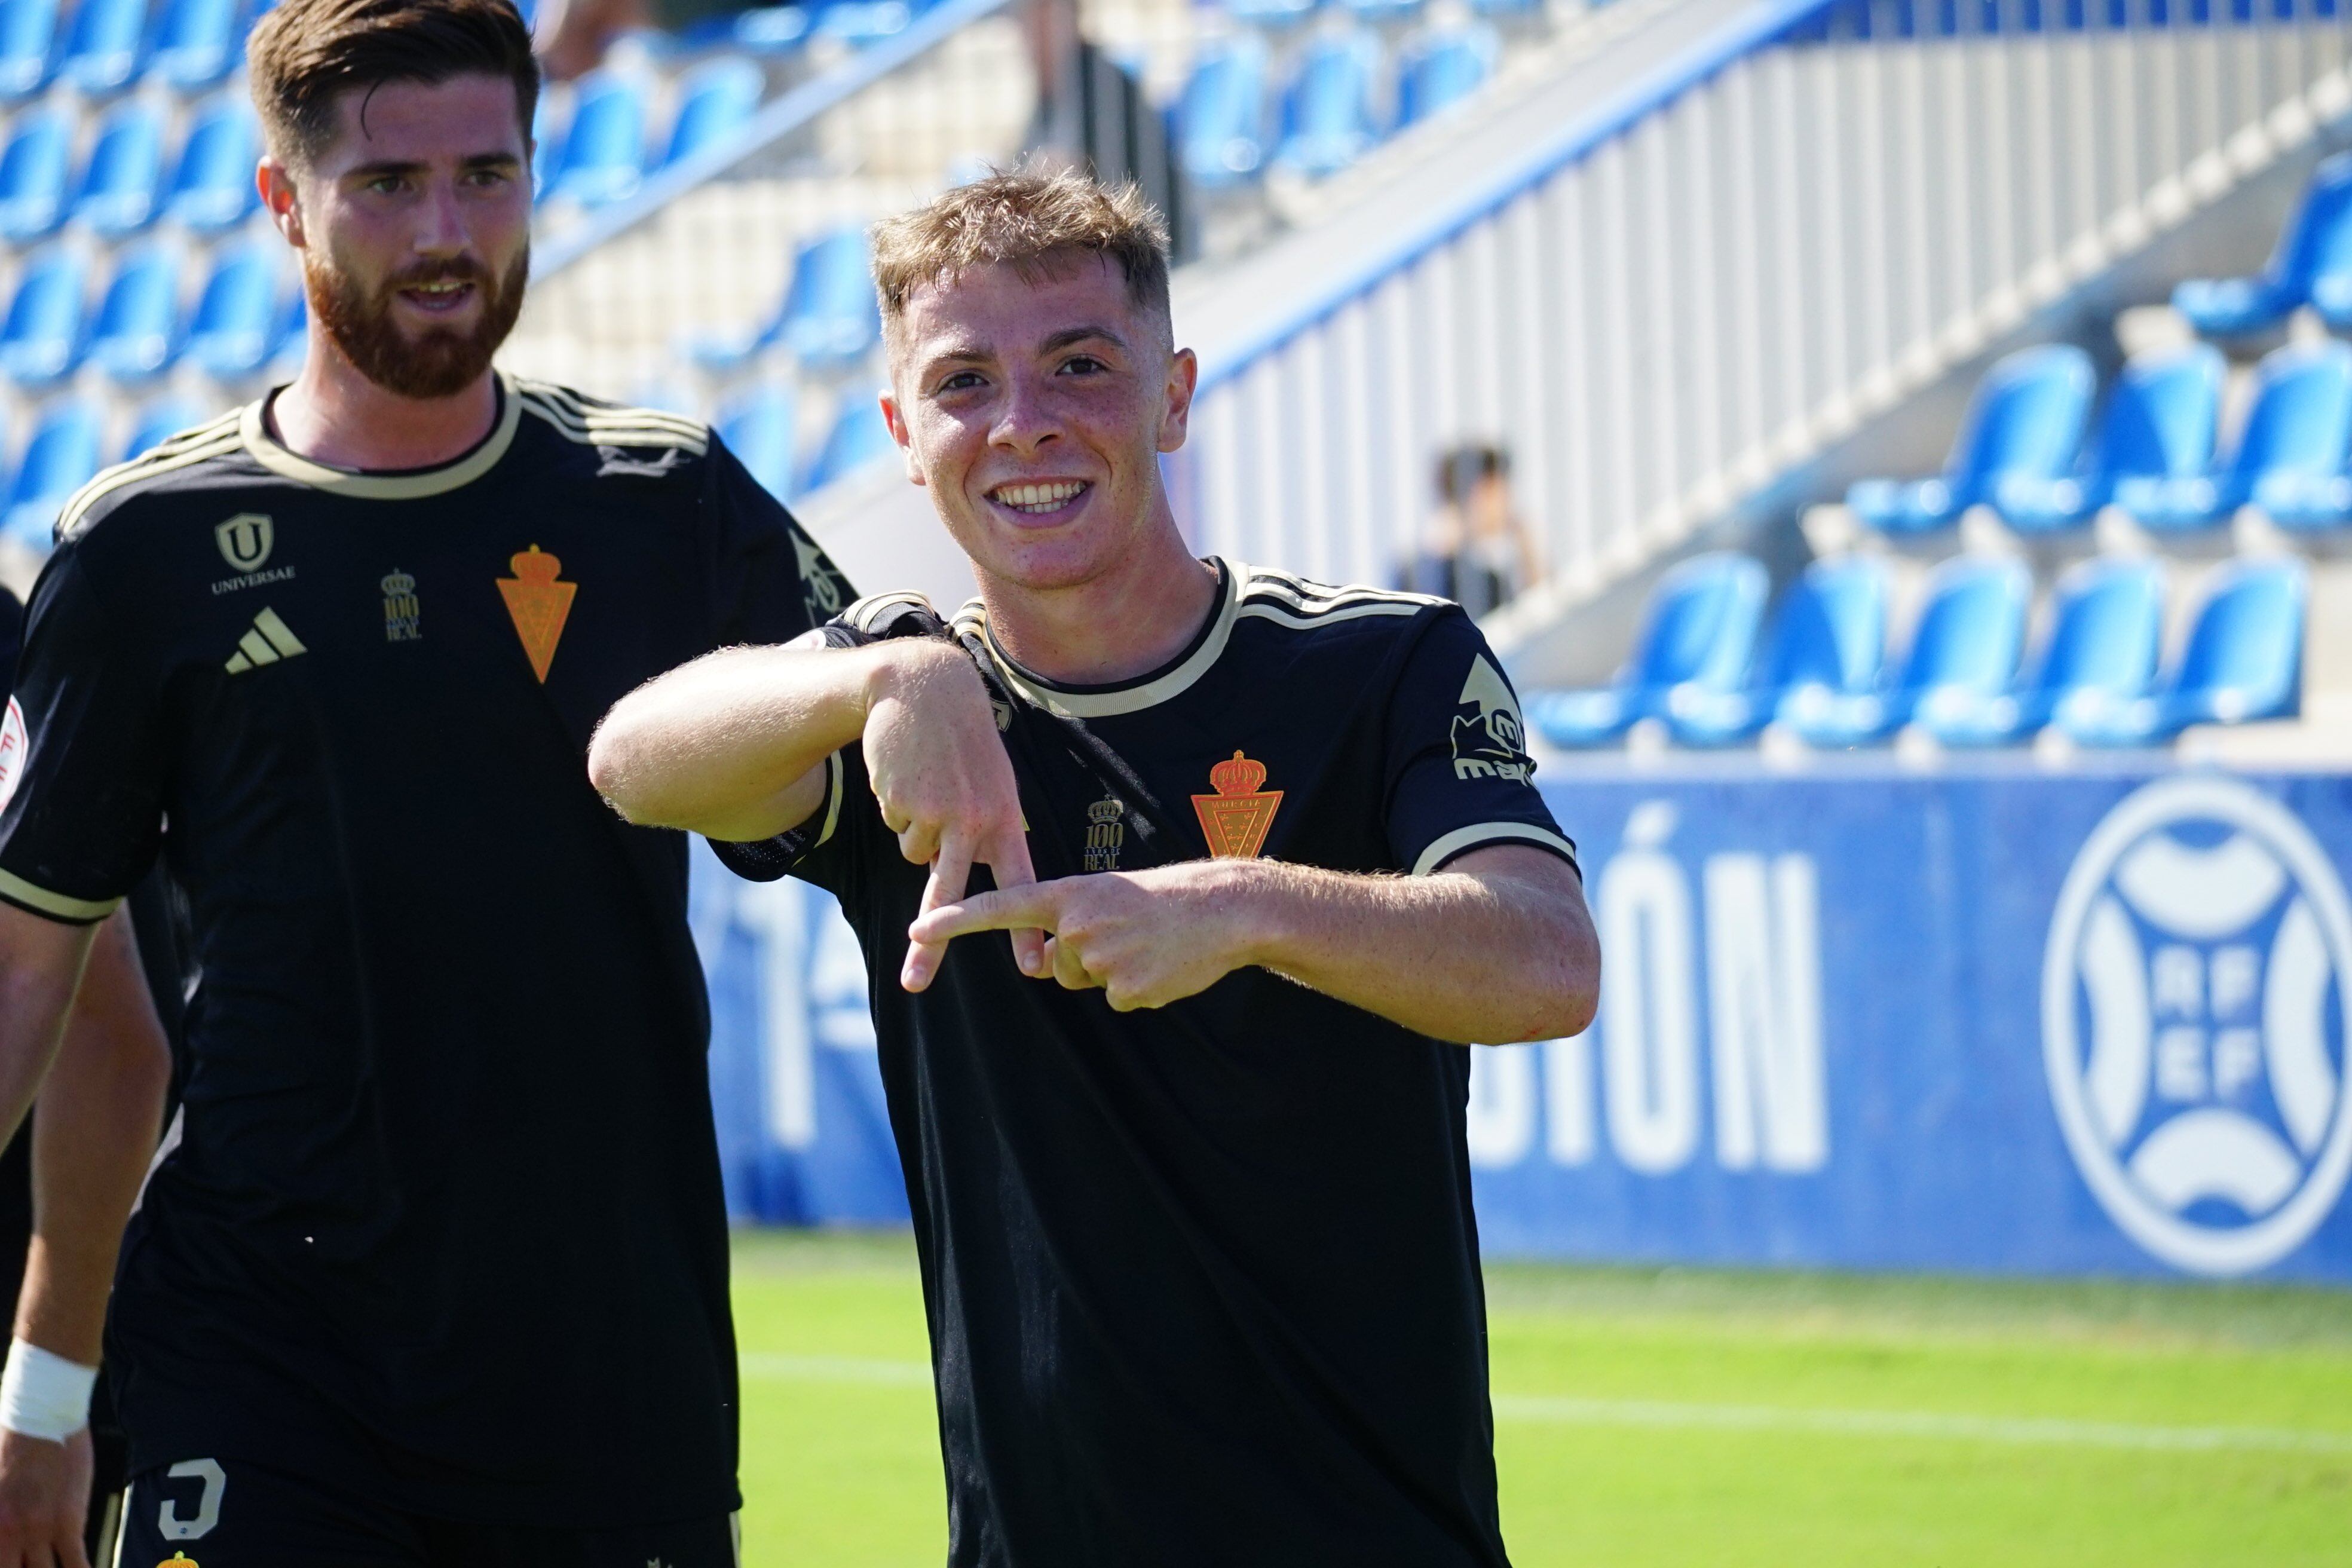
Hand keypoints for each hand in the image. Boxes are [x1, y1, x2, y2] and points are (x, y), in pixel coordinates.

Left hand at [0, 1427, 92, 1567]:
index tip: (18, 1561)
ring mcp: (38, 1531)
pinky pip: (76, 1562)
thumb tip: (8, 1533)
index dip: (10, 1564)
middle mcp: (8, 1534)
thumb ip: (0, 1513)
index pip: (0, 1562)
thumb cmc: (11, 1443)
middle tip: (37, 1565)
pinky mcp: (68, 1521)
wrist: (41, 1415)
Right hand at [861, 642, 1043, 988]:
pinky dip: (897, 808)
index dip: (1022, 929)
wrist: (925, 688)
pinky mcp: (903, 802)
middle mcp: (974, 822)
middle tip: (914, 982)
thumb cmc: (963, 742)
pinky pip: (896, 828)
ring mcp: (937, 813)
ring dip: (914, 830)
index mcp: (1005, 819)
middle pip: (950, 895)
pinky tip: (910, 775)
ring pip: (915, 856)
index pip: (1020, 882)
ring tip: (929, 786)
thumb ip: (984, 832)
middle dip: (932, 943)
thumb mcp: (990, 783)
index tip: (1034, 966)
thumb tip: (962, 887)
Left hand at [909, 860, 1266, 1009]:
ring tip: (1149, 945)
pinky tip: (1163, 965)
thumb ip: (1068, 922)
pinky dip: (1140, 989)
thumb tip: (1043, 964)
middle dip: (1084, 959)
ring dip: (1113, 972)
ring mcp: (1102, 957)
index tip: (917, 928)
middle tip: (1129, 934)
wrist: (1225, 909)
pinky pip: (1117, 1000)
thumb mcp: (1109, 896)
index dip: (956, 918)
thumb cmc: (1165, 900)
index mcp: (1071, 893)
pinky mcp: (1127, 989)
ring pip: (1086, 982)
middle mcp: (1078, 923)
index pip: (1001, 905)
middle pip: (1056, 964)